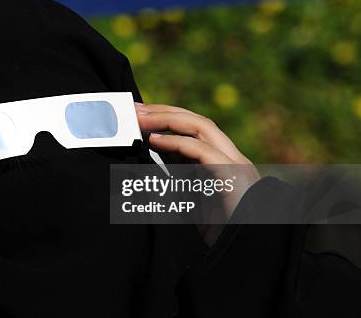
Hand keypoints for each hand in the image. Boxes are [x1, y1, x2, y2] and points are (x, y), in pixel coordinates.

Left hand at [135, 103, 260, 243]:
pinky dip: (176, 142)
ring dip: (167, 119)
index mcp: (221, 164)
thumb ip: (174, 180)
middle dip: (163, 112)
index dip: (166, 118)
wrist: (238, 261)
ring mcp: (236, 165)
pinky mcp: (234, 177)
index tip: (138, 115)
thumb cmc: (213, 237)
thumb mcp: (187, 202)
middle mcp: (231, 159)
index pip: (193, 129)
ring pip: (202, 127)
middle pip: (196, 122)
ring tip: (139, 118)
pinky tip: (154, 141)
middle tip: (133, 109)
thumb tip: (145, 160)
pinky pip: (202, 151)